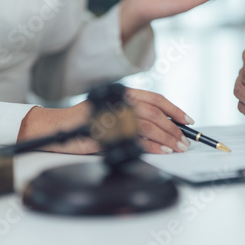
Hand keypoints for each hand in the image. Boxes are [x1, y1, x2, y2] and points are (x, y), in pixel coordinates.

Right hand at [17, 88, 193, 154]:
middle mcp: (118, 100)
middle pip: (154, 113)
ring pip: (149, 125)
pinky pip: (136, 138)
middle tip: (184, 141)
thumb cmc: (84, 122)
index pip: (155, 98)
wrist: (57, 127)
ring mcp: (112, 114)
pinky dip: (152, 146)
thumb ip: (133, 115)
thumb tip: (164, 127)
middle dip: (174, 129)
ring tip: (177, 148)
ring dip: (167, 138)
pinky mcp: (107, 130)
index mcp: (122, 93)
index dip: (174, 109)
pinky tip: (161, 151)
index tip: (188, 121)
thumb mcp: (111, 112)